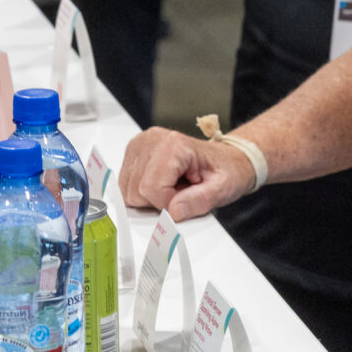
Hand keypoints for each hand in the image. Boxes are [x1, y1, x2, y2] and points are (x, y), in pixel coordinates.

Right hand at [117, 127, 258, 220]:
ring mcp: (140, 144)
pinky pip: (126, 185)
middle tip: (180, 191)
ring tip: (173, 186)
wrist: (225, 159)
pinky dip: (142, 191)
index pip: (151, 188)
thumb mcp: (222, 188)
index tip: (184, 199)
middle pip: (135, 191)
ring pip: (127, 190)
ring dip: (149, 196)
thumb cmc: (224, 170)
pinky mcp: (134, 152)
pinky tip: (162, 183)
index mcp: (174, 145)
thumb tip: (173, 211)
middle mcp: (152, 140)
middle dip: (156, 201)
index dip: (166, 204)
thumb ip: (199, 201)